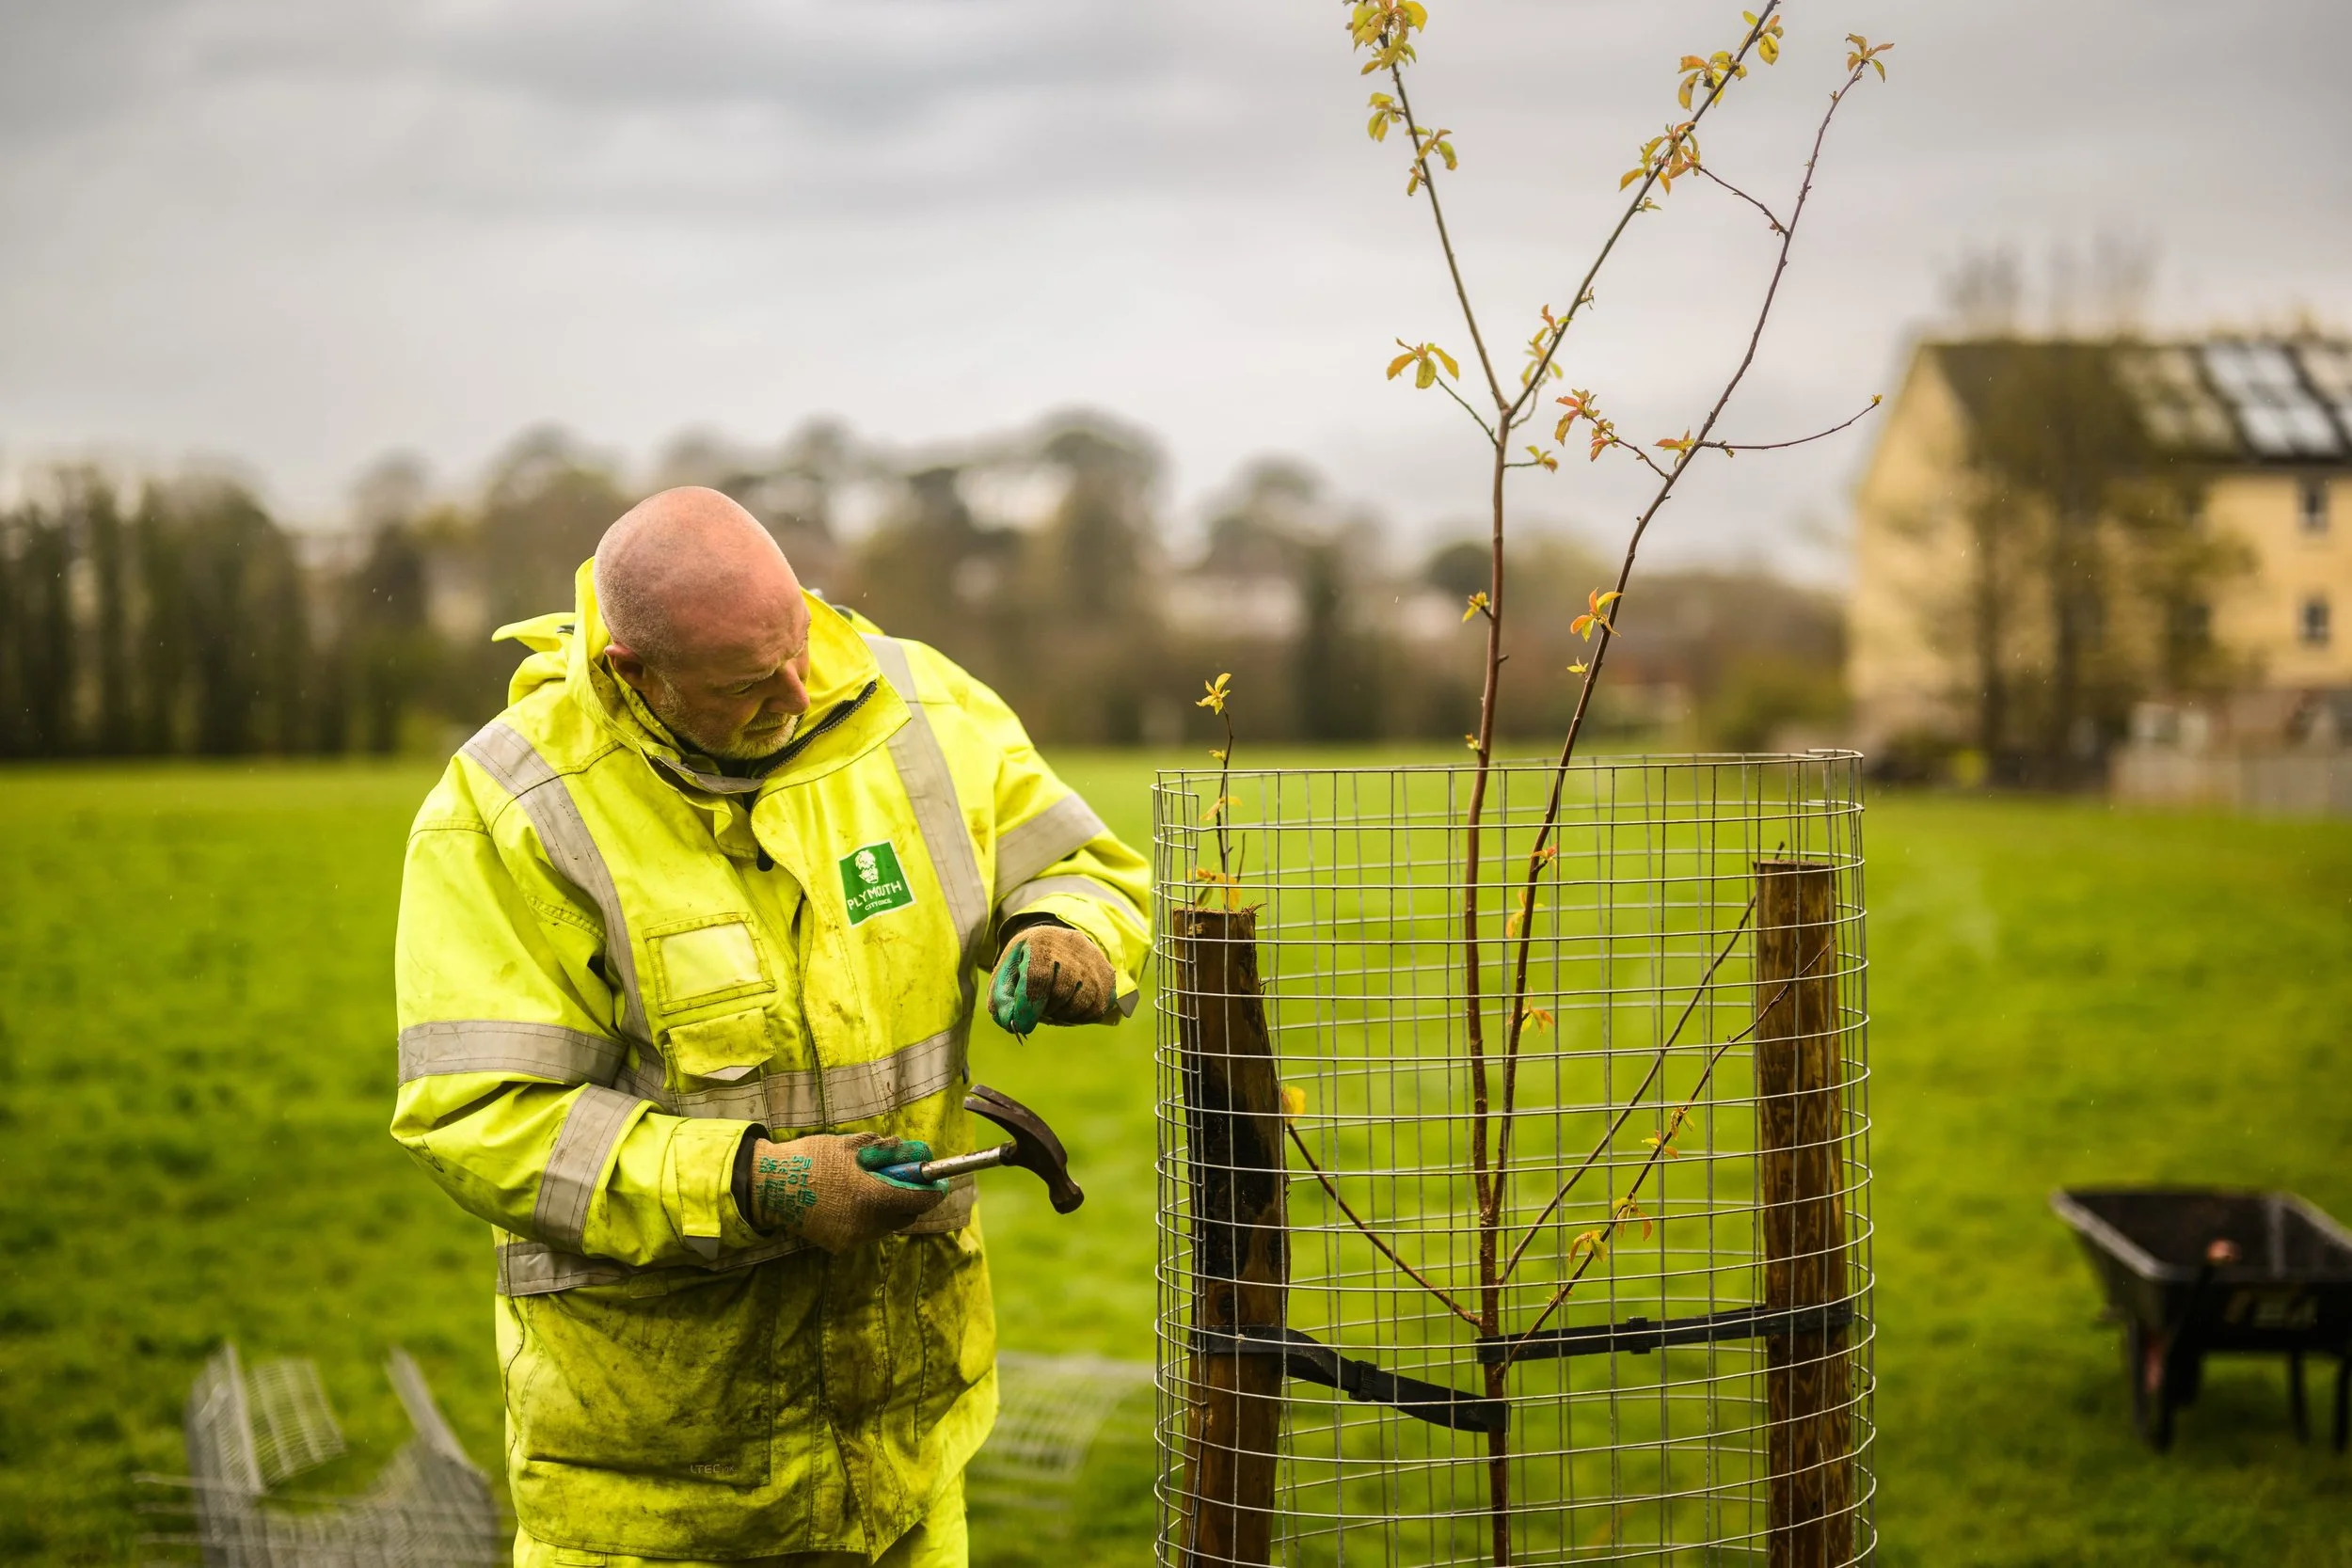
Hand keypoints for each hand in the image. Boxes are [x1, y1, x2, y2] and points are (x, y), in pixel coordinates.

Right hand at [746, 1132, 946, 1251]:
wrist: (771, 1186)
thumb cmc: (812, 1158)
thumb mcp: (853, 1146)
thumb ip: (890, 1152)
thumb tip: (921, 1154)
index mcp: (872, 1197)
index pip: (920, 1200)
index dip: (933, 1190)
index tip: (938, 1181)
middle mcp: (867, 1224)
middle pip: (907, 1216)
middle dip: (910, 1198)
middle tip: (903, 1180)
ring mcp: (853, 1238)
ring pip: (888, 1226)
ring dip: (889, 1209)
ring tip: (872, 1188)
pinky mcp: (840, 1245)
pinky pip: (867, 1232)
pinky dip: (869, 1218)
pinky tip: (851, 1202)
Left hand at [988, 922, 1116, 1036]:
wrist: (1054, 942)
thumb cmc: (1025, 964)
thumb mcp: (1005, 975)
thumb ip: (1002, 1001)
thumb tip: (1014, 1024)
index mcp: (1040, 941)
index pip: (1038, 976)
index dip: (1029, 1006)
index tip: (1022, 1024)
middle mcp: (1071, 946)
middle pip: (1061, 992)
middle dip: (1046, 1009)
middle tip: (1038, 1008)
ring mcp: (1093, 959)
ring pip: (1082, 1003)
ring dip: (1063, 1014)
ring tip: (1053, 1005)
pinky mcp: (1107, 974)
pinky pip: (1097, 1008)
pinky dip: (1080, 1016)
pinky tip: (1068, 1006)